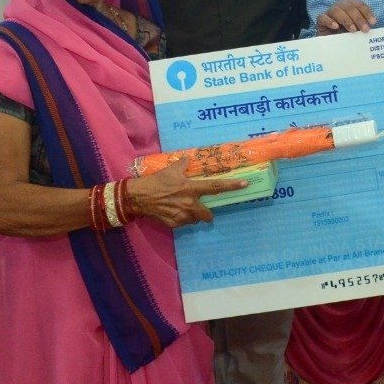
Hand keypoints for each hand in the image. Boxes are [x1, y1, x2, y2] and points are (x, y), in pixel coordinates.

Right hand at [124, 159, 245, 227]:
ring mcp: (183, 216)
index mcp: (191, 188)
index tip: (245, 184)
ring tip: (181, 209)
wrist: (138, 197)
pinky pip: (184, 223)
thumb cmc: (156, 182)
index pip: (216, 187)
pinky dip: (181, 219)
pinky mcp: (175, 224)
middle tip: (198, 208)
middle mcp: (190, 203)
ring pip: (195, 219)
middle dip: (207, 213)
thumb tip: (189, 159)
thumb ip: (183, 165)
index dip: (232, 186)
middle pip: (208, 214)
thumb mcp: (171, 170)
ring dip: (192, 215)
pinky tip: (171, 212)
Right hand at [316, 0, 375, 33]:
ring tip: (353, 30)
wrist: (333, 47)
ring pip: (336, 10)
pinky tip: (336, 27)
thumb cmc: (347, 37)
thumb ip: (363, 28)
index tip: (373, 22)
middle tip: (364, 30)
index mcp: (350, 7)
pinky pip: (323, 17)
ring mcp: (329, 13)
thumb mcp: (358, 32)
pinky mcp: (320, 21)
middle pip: (349, 6)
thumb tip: (372, 28)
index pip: (359, 4)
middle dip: (358, 17)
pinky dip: (330, 21)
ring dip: (346, 19)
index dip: (366, 12)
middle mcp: (340, 7)